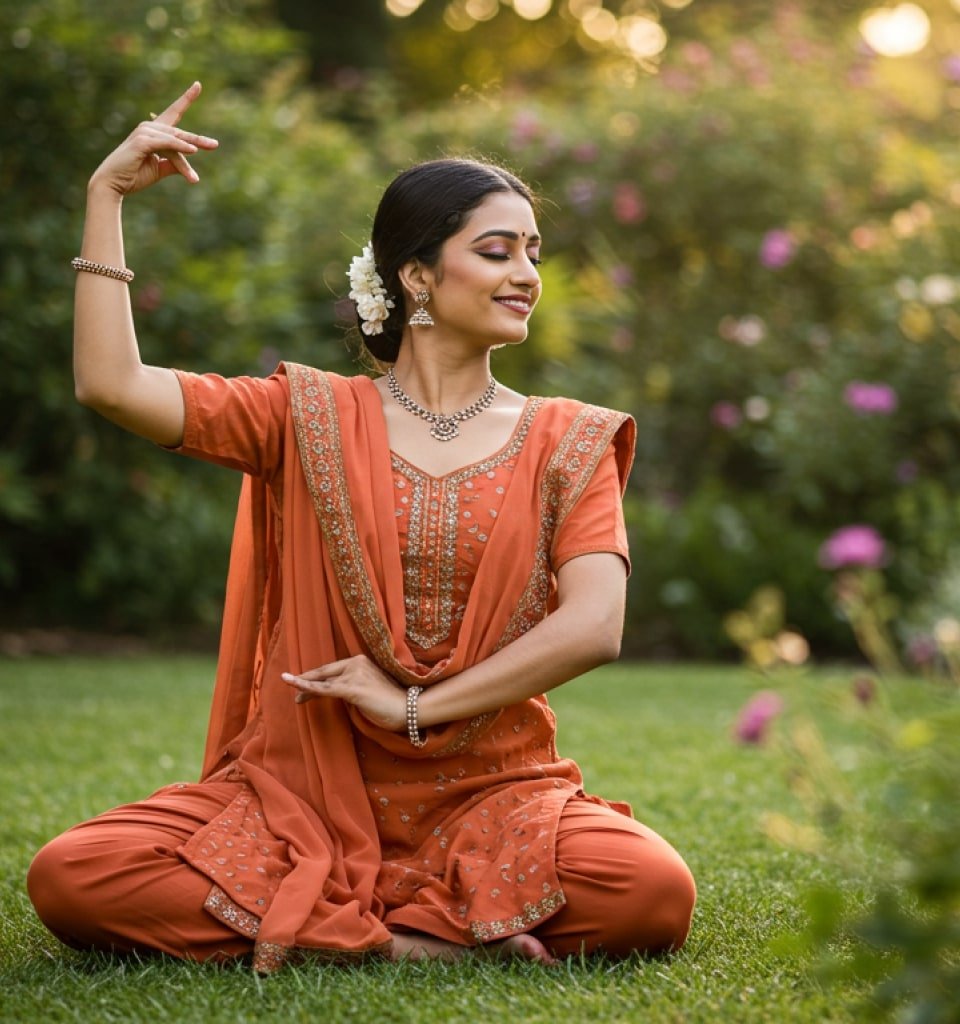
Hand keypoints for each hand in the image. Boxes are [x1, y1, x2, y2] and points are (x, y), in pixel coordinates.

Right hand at [88, 81, 218, 196]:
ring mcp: (144, 132)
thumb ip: (175, 163)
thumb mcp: (160, 169)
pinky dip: (180, 147)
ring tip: (194, 178)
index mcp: (155, 131)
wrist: (114, 184)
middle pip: (179, 133)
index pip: (173, 112)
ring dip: (185, 161)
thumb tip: (190, 162)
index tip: (198, 85)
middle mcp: (149, 127)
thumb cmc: (134, 175)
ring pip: (174, 143)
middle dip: (198, 140)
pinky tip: (193, 151)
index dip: (186, 98)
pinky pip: (167, 143)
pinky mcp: (142, 141)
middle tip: (215, 145)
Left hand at [282, 655, 407, 732]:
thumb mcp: (369, 692)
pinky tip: (294, 685)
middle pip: (324, 673)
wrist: (410, 709)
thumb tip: (337, 693)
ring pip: (322, 682)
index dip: (316, 678)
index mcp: (361, 661)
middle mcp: (357, 663)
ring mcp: (354, 674)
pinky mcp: (352, 688)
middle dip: (306, 681)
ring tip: (296, 700)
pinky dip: (307, 687)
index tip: (303, 686)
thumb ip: (354, 687)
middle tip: (293, 690)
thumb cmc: (392, 705)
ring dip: (306, 689)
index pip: (333, 669)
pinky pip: (324, 689)